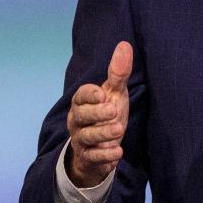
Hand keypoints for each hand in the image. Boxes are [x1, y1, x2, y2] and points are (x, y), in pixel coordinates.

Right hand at [65, 41, 131, 187]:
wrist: (100, 147)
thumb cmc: (107, 114)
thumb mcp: (114, 93)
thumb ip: (118, 72)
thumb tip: (124, 44)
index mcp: (83, 102)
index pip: (81, 95)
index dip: (90, 95)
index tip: (102, 94)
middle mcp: (78, 120)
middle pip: (82, 116)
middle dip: (97, 114)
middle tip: (113, 111)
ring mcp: (82, 140)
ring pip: (87, 137)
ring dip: (103, 134)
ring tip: (119, 130)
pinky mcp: (89, 158)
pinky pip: (93, 158)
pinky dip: (105, 157)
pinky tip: (118, 153)